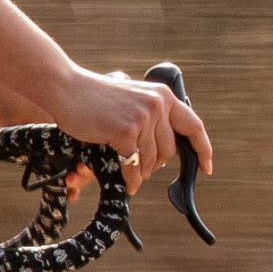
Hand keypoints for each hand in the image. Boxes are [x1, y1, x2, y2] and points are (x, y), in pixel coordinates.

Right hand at [44, 65, 214, 195]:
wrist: (66, 88)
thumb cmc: (93, 98)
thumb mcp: (132, 100)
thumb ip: (151, 117)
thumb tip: (165, 153)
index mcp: (162, 96)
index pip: (193, 126)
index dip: (203, 150)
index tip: (206, 167)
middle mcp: (157, 104)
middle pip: (169, 150)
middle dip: (156, 166)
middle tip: (141, 170)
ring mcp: (142, 117)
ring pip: (151, 160)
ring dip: (140, 173)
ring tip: (129, 175)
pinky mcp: (125, 131)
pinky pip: (133, 165)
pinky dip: (130, 179)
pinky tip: (126, 183)